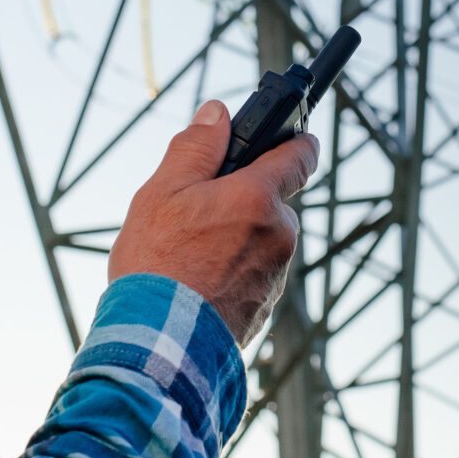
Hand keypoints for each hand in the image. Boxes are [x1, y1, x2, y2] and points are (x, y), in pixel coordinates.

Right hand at [107, 99, 318, 343]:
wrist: (157, 344)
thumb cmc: (157, 264)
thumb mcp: (162, 193)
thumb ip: (195, 148)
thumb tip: (217, 113)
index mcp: (259, 199)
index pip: (301, 156)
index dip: (294, 140)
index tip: (289, 135)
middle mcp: (279, 237)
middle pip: (271, 202)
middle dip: (242, 200)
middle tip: (196, 212)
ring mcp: (275, 277)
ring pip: (260, 242)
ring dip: (236, 240)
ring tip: (188, 256)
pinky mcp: (265, 310)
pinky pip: (253, 277)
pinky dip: (231, 274)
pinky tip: (196, 283)